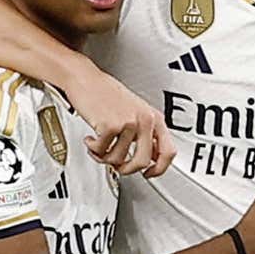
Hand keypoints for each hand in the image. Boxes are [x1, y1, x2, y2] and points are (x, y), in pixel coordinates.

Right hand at [66, 55, 176, 176]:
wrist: (85, 79)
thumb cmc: (107, 93)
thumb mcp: (135, 111)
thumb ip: (145, 133)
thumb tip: (150, 158)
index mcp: (154, 117)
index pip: (168, 151)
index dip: (159, 169)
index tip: (149, 174)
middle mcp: (145, 120)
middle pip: (142, 162)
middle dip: (126, 169)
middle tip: (117, 165)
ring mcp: (129, 122)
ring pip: (118, 159)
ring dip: (104, 157)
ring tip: (99, 145)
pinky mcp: (111, 126)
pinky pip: (102, 152)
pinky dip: (94, 149)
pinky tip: (91, 139)